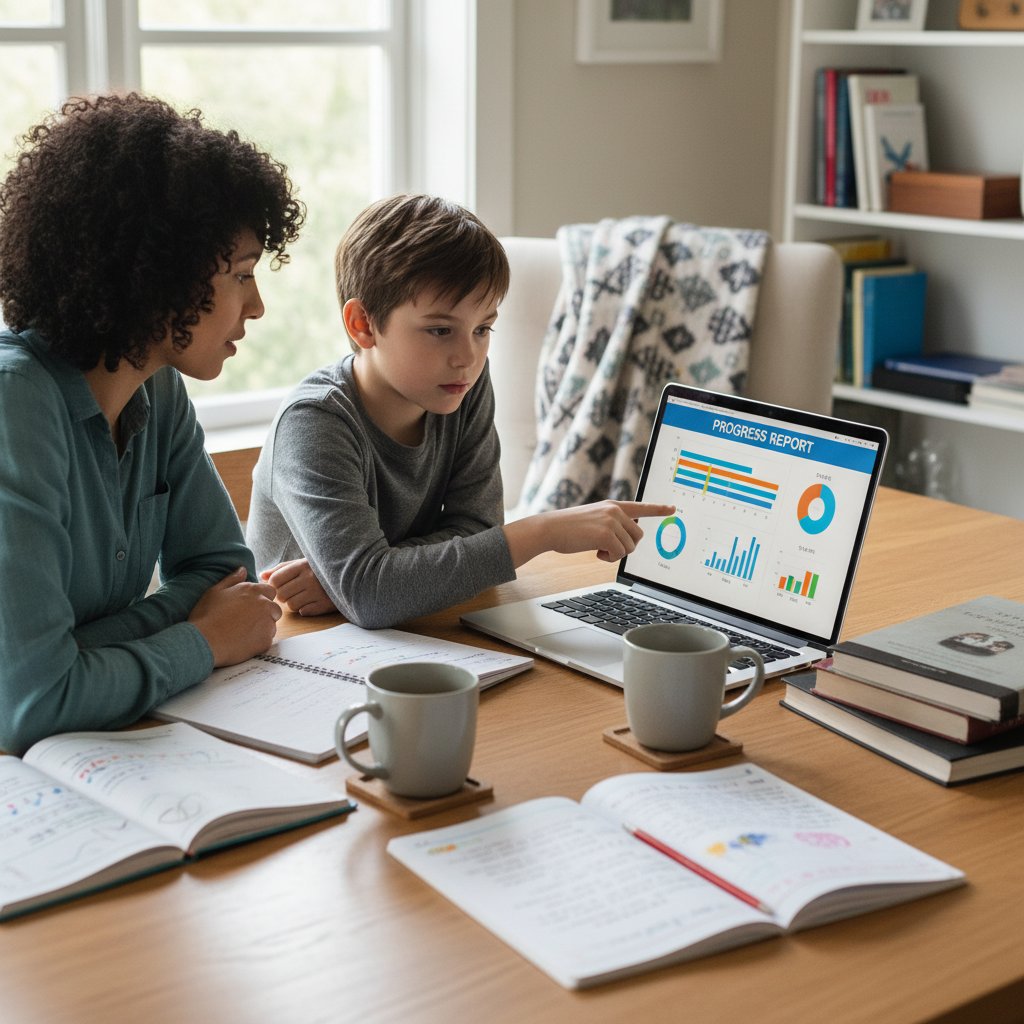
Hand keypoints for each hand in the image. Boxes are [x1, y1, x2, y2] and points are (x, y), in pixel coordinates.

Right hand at [188, 567, 281, 666]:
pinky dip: (258, 643)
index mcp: (252, 590)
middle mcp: (264, 604)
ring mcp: (267, 623)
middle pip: (274, 609)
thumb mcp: (215, 591)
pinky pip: (267, 640)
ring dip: (262, 629)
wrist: (204, 641)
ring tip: (241, 634)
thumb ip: (232, 579)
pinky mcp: (266, 640)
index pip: (270, 591)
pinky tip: (242, 643)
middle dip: (265, 614)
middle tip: (245, 622)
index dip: (262, 599)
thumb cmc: (206, 616)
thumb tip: (243, 569)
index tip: (250, 607)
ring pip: (272, 625)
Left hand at [261, 558, 336, 616]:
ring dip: (294, 603)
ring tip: (303, 596)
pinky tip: (312, 602)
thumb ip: (281, 569)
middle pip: (281, 595)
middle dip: (283, 596)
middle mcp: (310, 578)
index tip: (281, 585)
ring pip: (291, 605)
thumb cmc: (319, 570)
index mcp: (303, 565)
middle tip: (293, 592)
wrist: (349, 577)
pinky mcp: (325, 605)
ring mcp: (318, 592)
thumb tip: (262, 576)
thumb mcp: (302, 563)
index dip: (274, 585)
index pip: (275, 580)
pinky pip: (303, 612)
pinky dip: (305, 609)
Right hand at [504, 500, 676, 566]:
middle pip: (638, 536)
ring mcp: (611, 521)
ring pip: (630, 547)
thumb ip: (612, 523)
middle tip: (607, 548)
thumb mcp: (593, 519)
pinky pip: (619, 554)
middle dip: (626, 547)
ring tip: (597, 548)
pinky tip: (595, 553)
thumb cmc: (568, 528)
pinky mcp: (606, 534)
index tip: (673, 508)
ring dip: (616, 554)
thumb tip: (630, 537)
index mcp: (613, 506)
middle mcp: (615, 511)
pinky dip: (609, 558)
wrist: (549, 529)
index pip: (641, 507)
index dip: (658, 509)